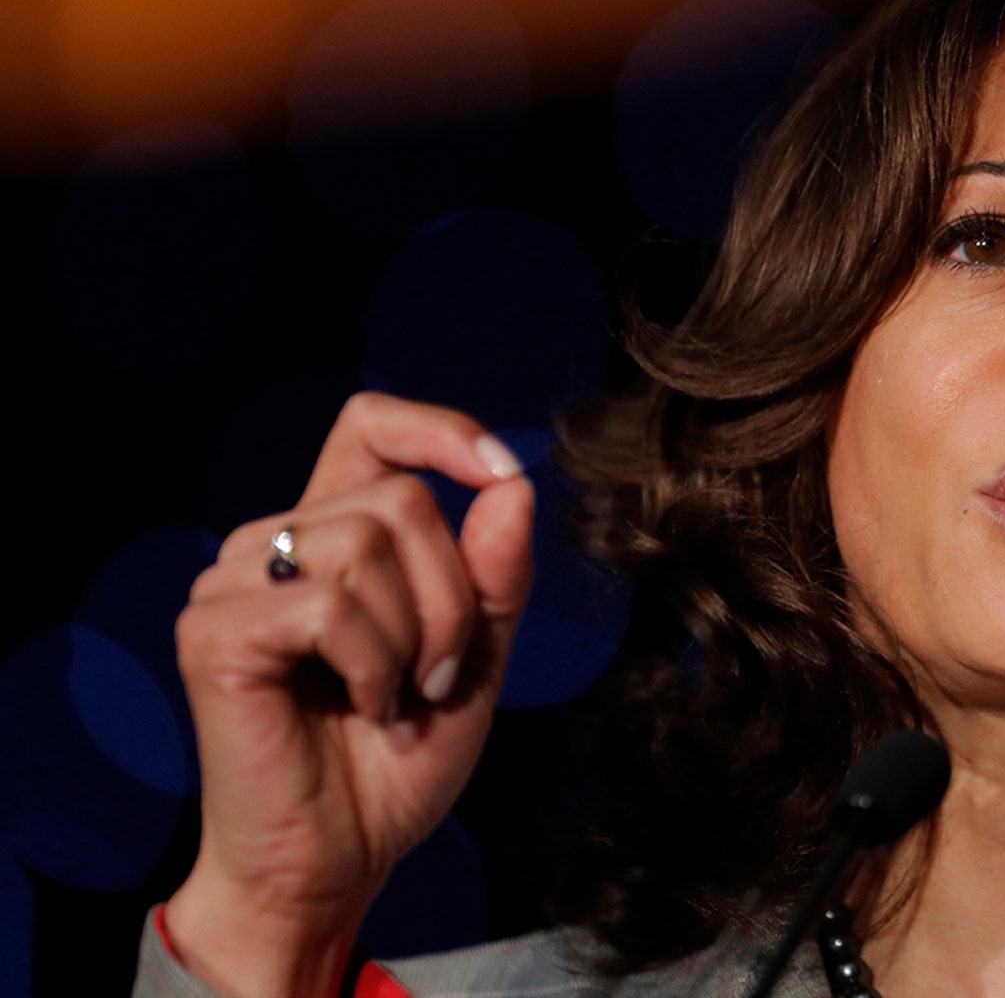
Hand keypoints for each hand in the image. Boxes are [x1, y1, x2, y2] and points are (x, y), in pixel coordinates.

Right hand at [163, 393, 533, 997]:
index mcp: (333, 535)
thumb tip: (513, 486)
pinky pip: (329, 606)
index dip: (441, 429)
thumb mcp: (476, 656)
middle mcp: (274, 543)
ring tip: (396, 697)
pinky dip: (372, 664)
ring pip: (369, 544)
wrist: (338, 859)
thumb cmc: (396, 759)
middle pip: (401, 497)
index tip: (500, 473)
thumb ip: (496, 575)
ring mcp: (233, 583)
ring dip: (416, 635)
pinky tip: (362, 707)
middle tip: (437, 675)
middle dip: (454, 595)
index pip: (371, 424)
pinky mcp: (214, 633)